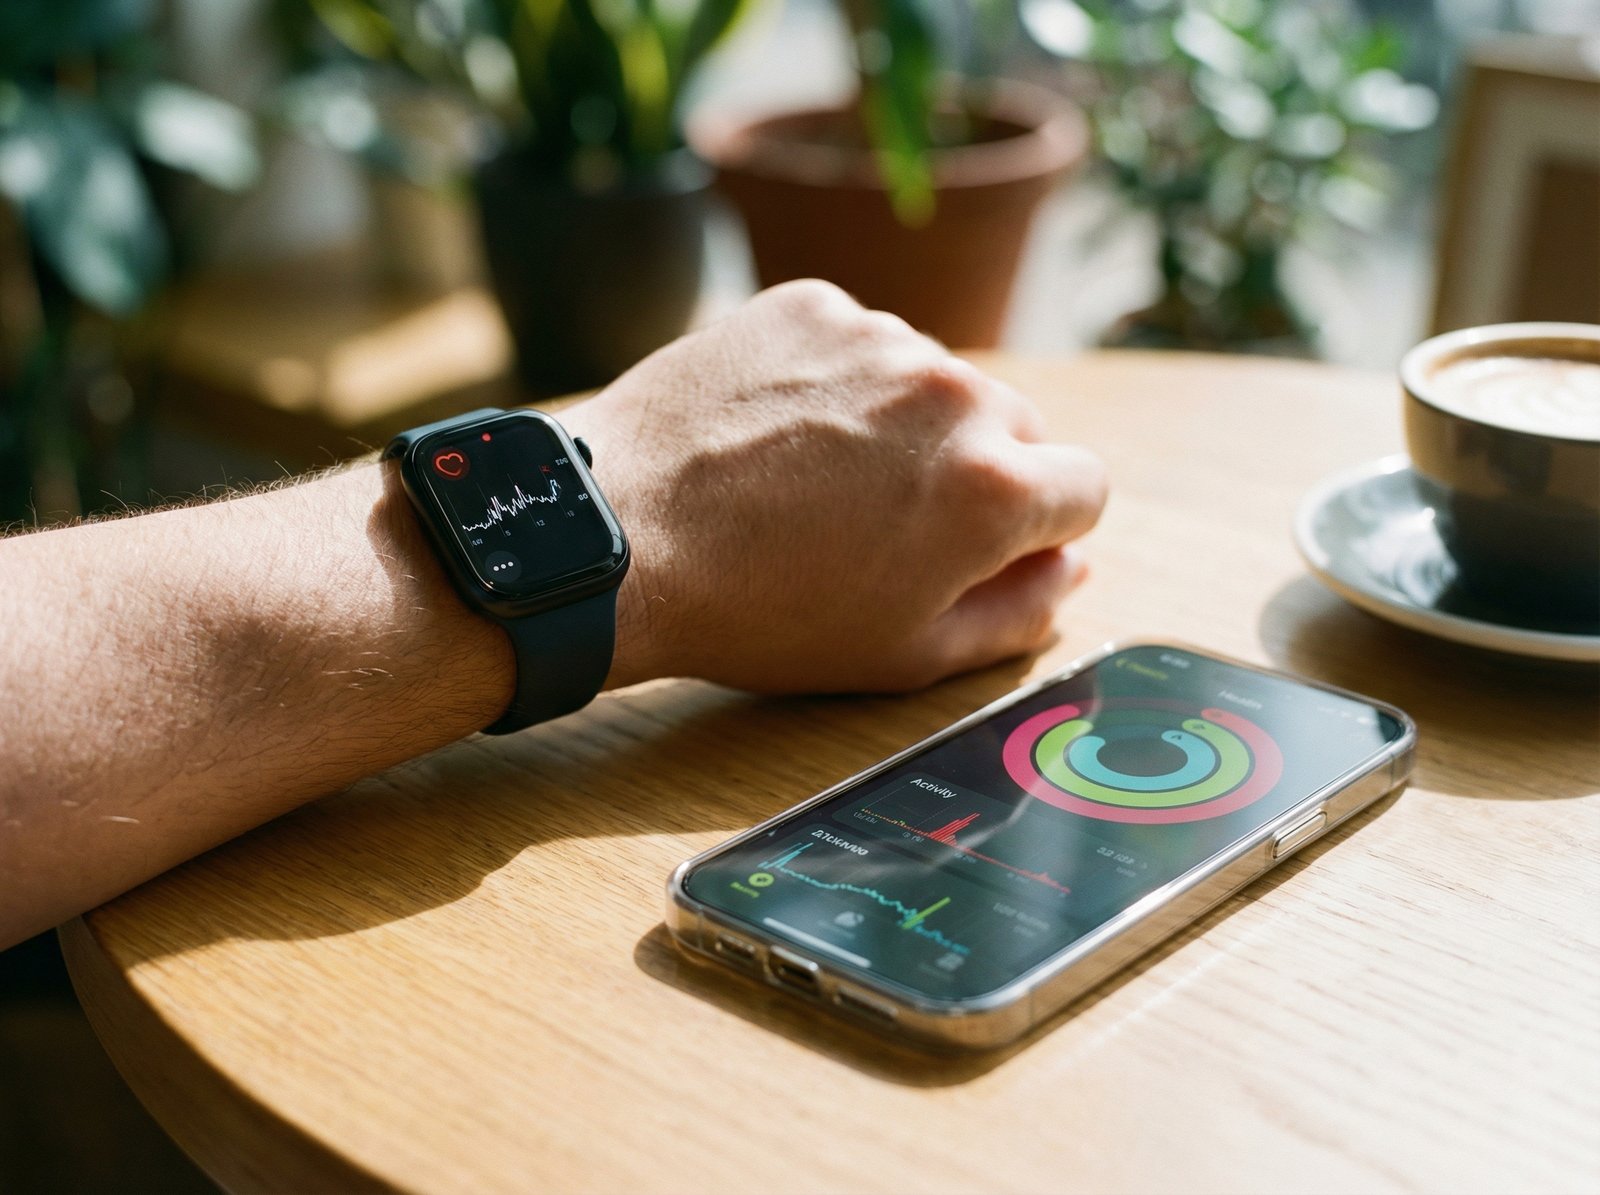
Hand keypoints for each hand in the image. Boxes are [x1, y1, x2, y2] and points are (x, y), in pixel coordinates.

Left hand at [564, 280, 1106, 692]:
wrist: (624, 538)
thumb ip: (1019, 613)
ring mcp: (881, 337)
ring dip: (902, 423)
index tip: (979, 548)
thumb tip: (1072, 569)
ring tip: (814, 481)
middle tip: (884, 523)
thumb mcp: (909, 653)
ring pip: (933, 381)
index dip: (1038, 530)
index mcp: (996, 489)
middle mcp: (956, 393)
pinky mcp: (813, 305)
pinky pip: (859, 342)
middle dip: (973, 472)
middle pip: (1014, 427)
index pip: (1084, 489)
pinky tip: (775, 434)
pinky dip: (834, 382)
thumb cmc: (764, 614)